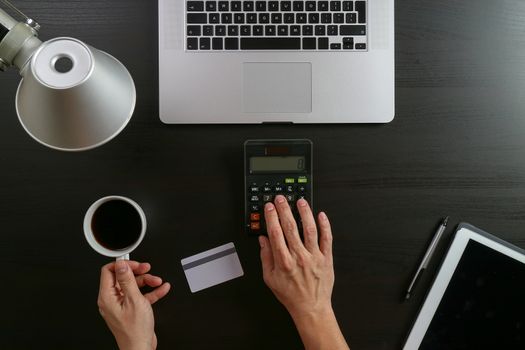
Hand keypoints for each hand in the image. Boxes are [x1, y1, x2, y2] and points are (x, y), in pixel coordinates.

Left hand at [97, 260, 170, 349]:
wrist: (141, 348)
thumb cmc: (135, 331)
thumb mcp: (134, 300)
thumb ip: (127, 280)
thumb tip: (121, 265)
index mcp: (107, 297)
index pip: (109, 272)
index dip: (122, 265)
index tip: (134, 263)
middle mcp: (112, 300)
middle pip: (123, 277)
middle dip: (137, 272)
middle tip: (147, 268)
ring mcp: (121, 305)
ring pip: (133, 285)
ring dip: (147, 281)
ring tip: (157, 281)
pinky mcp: (131, 309)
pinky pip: (140, 295)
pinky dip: (151, 291)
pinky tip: (161, 289)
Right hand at [259, 195, 348, 349]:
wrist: (311, 308)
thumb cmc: (291, 295)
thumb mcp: (270, 279)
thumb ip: (265, 258)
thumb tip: (263, 241)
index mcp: (284, 262)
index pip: (276, 233)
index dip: (271, 218)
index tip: (269, 207)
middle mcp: (299, 257)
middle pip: (291, 228)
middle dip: (284, 210)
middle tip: (281, 199)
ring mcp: (314, 257)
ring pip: (309, 229)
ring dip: (305, 213)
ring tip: (301, 202)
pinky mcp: (326, 258)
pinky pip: (326, 239)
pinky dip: (325, 226)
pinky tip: (321, 215)